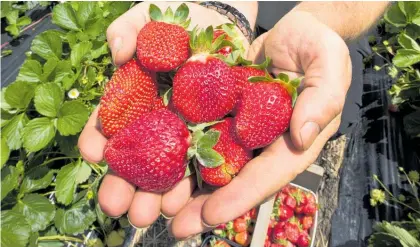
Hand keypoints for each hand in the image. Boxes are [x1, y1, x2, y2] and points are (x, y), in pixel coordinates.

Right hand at [78, 2, 253, 227]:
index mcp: (136, 97)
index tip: (92, 153)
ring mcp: (186, 131)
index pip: (112, 121)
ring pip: (169, 168)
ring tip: (151, 213)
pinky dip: (196, 183)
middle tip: (118, 206)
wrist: (226, 28)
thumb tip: (118, 52)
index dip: (100, 138)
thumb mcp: (153, 19)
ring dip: (158, 193)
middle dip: (125, 183)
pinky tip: (187, 201)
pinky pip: (205, 162)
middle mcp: (157, 120)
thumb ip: (130, 29)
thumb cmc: (183, 22)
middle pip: (138, 156)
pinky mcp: (215, 135)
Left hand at [168, 11, 350, 238]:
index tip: (211, 215)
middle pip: (236, 179)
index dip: (241, 196)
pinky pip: (201, 135)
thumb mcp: (329, 63)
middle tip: (177, 227)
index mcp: (293, 139)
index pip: (268, 174)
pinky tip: (157, 166)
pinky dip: (180, 152)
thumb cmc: (316, 44)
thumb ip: (322, 99)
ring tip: (159, 207)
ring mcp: (242, 130)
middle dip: (207, 205)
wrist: (291, 33)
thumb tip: (302, 137)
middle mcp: (266, 142)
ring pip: (214, 164)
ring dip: (187, 187)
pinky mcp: (223, 115)